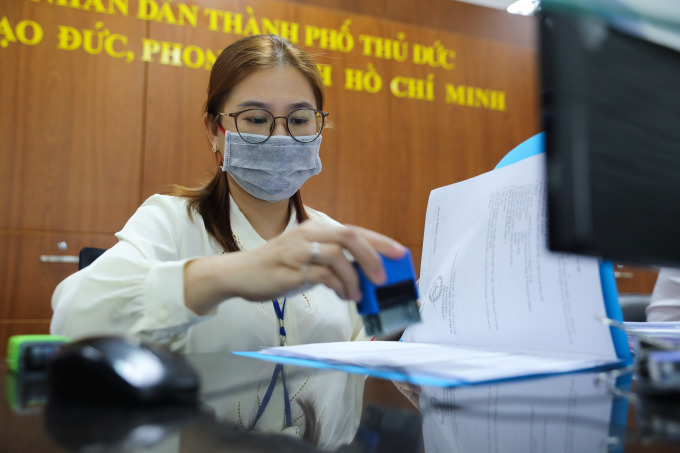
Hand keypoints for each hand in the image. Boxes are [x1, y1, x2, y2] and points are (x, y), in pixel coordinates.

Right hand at [184, 220, 406, 313]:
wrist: (240, 274)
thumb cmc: (278, 267)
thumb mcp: (308, 260)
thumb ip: (334, 264)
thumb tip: (367, 276)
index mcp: (316, 229)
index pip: (354, 230)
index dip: (380, 241)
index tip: (400, 253)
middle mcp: (308, 235)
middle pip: (348, 236)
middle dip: (372, 256)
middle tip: (383, 278)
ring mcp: (297, 251)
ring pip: (336, 255)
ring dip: (354, 276)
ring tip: (358, 294)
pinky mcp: (289, 270)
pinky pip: (321, 275)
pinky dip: (338, 286)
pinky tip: (343, 296)